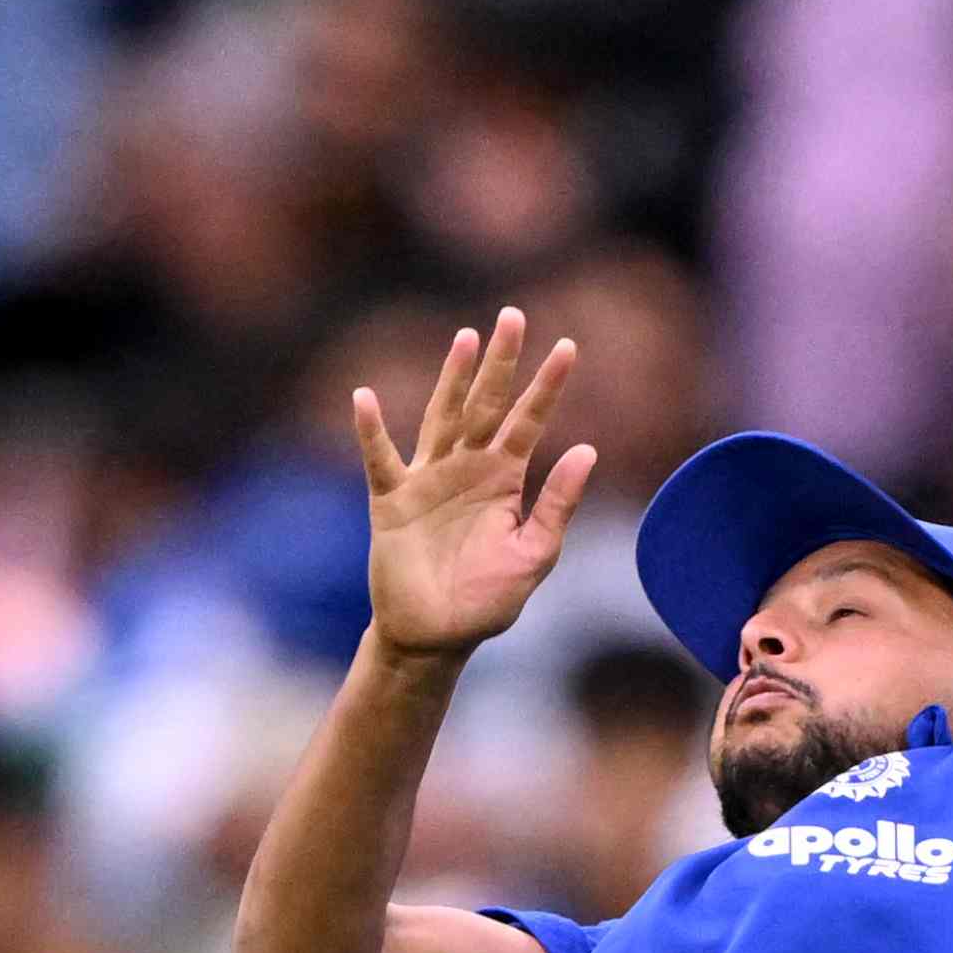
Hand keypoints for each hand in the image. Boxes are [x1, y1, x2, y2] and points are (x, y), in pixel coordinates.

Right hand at [349, 308, 593, 667]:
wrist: (436, 637)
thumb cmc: (487, 600)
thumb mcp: (535, 553)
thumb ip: (558, 503)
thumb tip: (589, 450)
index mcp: (505, 478)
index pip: (530, 421)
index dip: (548, 386)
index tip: (568, 347)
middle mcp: (468, 468)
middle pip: (487, 404)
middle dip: (501, 362)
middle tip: (513, 316)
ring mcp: (429, 479)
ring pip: (442, 416)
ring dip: (452, 378)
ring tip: (466, 338)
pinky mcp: (393, 501)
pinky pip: (381, 459)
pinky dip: (371, 431)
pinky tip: (364, 398)